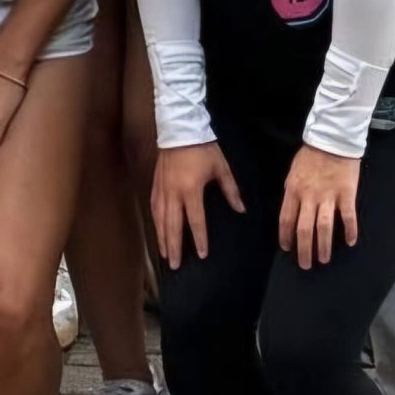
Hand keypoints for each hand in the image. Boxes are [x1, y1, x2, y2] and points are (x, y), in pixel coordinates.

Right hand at [152, 142, 244, 268]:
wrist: (180, 129)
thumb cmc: (203, 148)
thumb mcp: (221, 168)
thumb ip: (231, 190)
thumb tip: (241, 210)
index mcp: (191, 190)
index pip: (195, 220)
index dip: (199, 238)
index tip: (201, 255)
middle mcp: (174, 193)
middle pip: (173, 226)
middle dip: (174, 247)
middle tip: (175, 265)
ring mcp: (162, 189)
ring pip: (160, 220)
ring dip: (162, 239)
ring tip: (165, 255)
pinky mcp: (156, 184)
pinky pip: (154, 208)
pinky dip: (155, 223)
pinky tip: (157, 232)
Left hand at [278, 145, 361, 267]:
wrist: (332, 139)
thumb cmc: (310, 156)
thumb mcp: (292, 174)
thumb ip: (292, 194)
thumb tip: (291, 213)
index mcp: (293, 191)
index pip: (286, 219)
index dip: (286, 237)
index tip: (287, 249)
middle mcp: (309, 196)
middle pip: (304, 228)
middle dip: (303, 249)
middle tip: (305, 265)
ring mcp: (328, 196)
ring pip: (323, 227)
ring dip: (323, 246)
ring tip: (323, 259)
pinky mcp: (346, 194)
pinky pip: (347, 216)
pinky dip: (349, 230)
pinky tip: (350, 242)